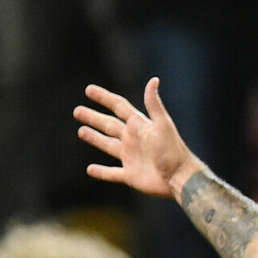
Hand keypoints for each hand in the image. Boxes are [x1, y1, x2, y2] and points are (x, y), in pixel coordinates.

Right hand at [73, 77, 199, 198]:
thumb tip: (154, 80)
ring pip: (108, 145)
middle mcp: (134, 140)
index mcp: (140, 126)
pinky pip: (112, 173)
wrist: (181, 177)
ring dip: (95, 138)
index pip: (119, 107)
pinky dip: (101, 172)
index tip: (89, 90)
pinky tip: (90, 170)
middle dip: (94, 118)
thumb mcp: (163, 125)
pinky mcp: (131, 175)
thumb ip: (154, 104)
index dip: (104, 98)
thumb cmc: (174, 151)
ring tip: (81, 131)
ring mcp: (131, 157)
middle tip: (77, 110)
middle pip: (109, 125)